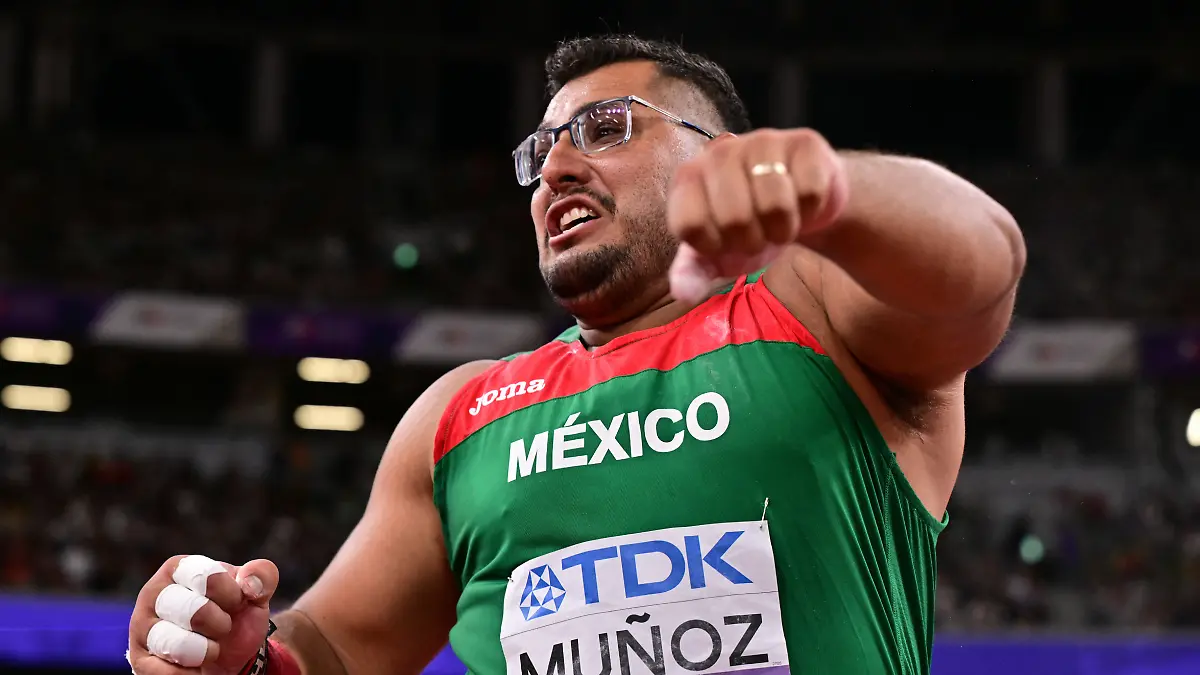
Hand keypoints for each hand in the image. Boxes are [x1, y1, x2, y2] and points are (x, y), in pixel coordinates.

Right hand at [128, 555, 279, 674]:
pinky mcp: (139, 659)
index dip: (232, 595)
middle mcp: (154, 593)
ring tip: (210, 648)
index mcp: (180, 568)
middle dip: (220, 625)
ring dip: (205, 651)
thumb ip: (261, 576)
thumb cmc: (235, 615)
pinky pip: (164, 672)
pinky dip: (191, 674)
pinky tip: (197, 666)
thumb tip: (251, 582)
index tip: (236, 602)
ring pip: (177, 645)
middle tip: (223, 627)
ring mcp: (142, 626)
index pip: (208, 577)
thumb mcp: (255, 593)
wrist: (227, 652)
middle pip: (194, 612)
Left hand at [666, 128, 849, 301]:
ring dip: (784, 229)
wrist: (801, 201)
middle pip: (735, 218)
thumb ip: (694, 272)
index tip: (724, 242)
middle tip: (759, 232)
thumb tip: (682, 293)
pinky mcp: (803, 142)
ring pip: (775, 206)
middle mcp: (720, 153)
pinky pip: (810, 193)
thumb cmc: (751, 227)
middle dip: (753, 241)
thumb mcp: (718, 255)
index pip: (690, 224)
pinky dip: (810, 211)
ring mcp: (762, 142)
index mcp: (688, 179)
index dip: (713, 247)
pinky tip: (802, 201)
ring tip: (780, 219)